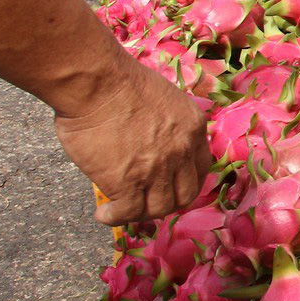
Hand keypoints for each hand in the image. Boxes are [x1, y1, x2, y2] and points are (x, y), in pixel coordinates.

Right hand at [55, 55, 210, 225]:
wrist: (98, 83)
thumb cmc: (120, 83)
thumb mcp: (164, 98)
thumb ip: (168, 123)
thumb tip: (155, 141)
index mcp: (193, 127)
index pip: (201, 168)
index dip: (184, 181)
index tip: (168, 186)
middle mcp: (182, 151)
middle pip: (185, 194)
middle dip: (166, 203)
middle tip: (145, 203)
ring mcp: (157, 169)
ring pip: (159, 208)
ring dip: (140, 213)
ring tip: (120, 210)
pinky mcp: (128, 182)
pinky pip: (128, 212)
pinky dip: (115, 218)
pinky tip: (104, 213)